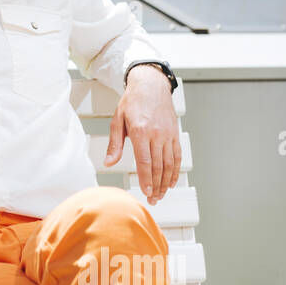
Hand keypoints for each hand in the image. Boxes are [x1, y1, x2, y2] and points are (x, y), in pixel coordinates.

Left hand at [103, 65, 179, 206]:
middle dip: (156, 186)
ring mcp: (168, 134)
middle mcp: (156, 134)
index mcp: (140, 131)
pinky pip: (177, 156)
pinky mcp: (174, 134)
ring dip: (165, 182)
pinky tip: (171, 181)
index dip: (146, 179)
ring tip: (161, 194)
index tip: (146, 192)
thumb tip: (108, 162)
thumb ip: (114, 144)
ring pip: (169, 164)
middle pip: (158, 166)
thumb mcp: (117, 120)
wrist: (151, 85)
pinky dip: (175, 170)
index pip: (144, 161)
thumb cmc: (132, 101)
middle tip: (153, 199)